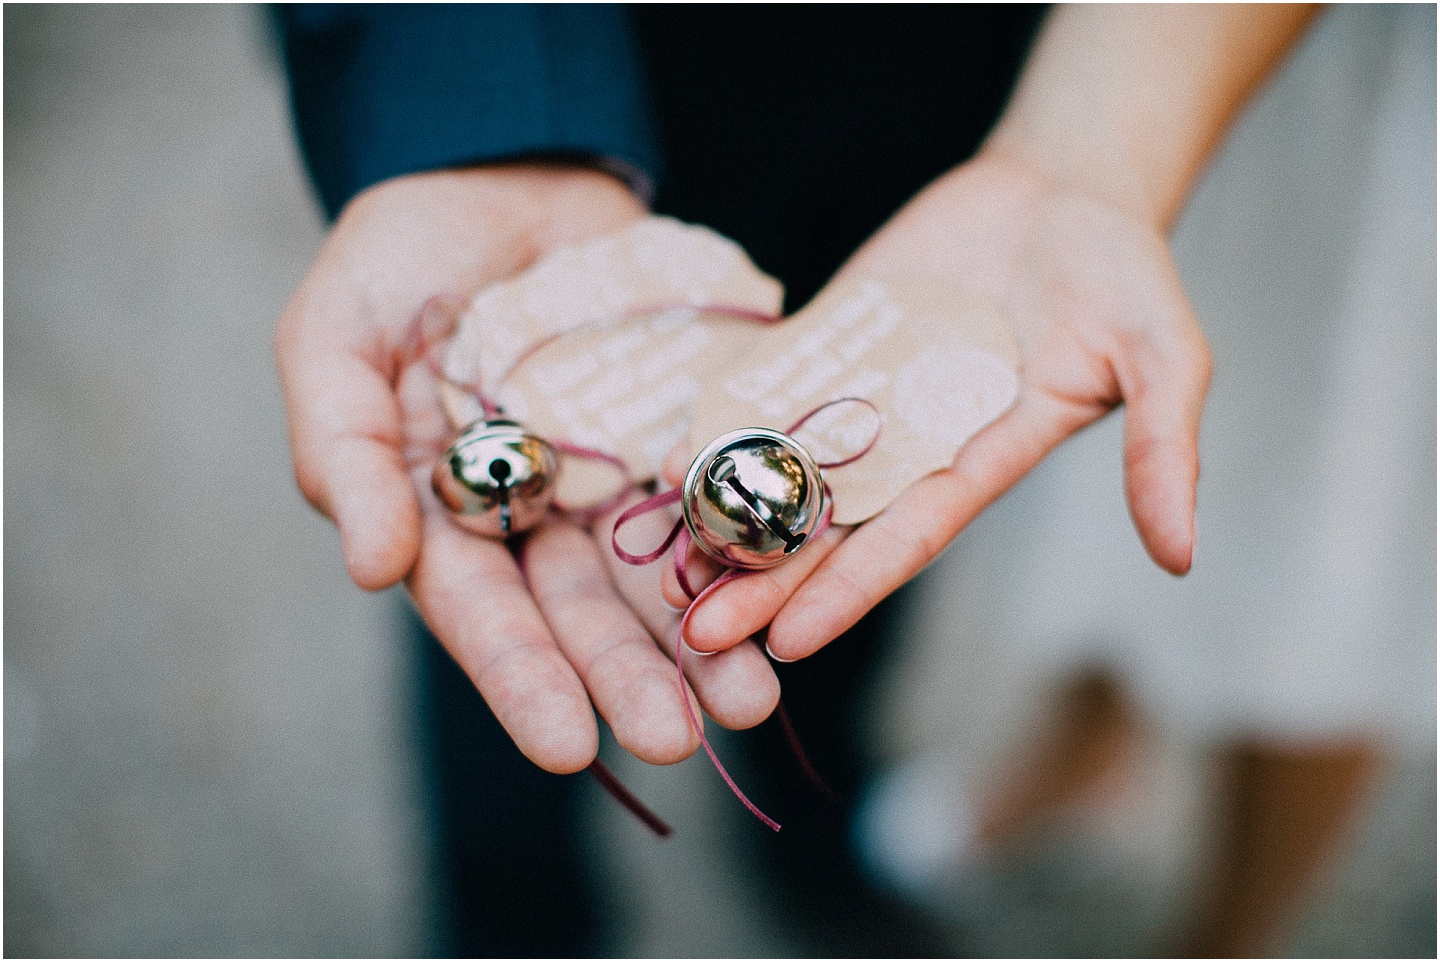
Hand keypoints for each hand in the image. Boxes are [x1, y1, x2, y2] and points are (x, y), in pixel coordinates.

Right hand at [276, 164, 779, 772]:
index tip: (564, 747)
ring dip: (703, 643)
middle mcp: (532, 516)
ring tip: (750, 703)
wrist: (508, 169)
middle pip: (580, 613)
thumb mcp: (339, 336)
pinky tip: (786, 599)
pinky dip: (747, 549)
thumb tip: (373, 572)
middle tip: (676, 739)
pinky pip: (715, 498)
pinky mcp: (676, 434)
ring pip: (658, 575)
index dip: (520, 678)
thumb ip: (346, 449)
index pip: (480, 612)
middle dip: (625, 679)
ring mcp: (610, 478)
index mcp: (444, 512)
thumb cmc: (400, 253)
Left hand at [671, 152, 1210, 659]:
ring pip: (785, 469)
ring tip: (664, 570)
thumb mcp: (1162, 356)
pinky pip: (769, 388)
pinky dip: (718, 427)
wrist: (1059, 189)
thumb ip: (1163, 449)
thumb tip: (1183, 557)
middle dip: (765, 579)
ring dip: (728, 518)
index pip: (908, 538)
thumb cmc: (1118, 271)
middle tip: (694, 635)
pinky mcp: (832, 341)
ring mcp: (864, 393)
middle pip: (830, 524)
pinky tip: (663, 465)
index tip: (788, 642)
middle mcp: (913, 442)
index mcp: (981, 459)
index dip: (849, 589)